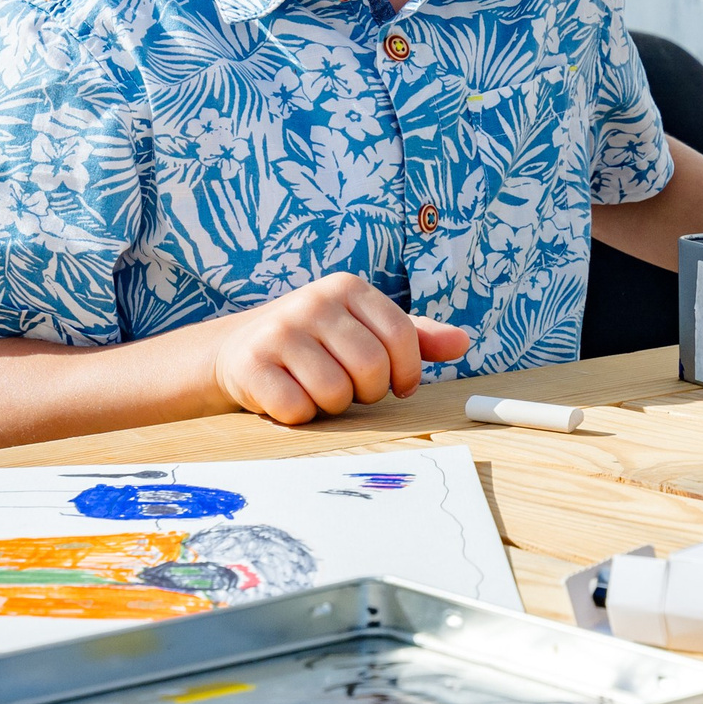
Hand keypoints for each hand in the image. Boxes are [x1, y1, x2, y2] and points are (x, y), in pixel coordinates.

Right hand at [209, 273, 470, 423]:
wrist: (240, 348)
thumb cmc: (317, 343)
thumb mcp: (365, 330)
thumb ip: (415, 337)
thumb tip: (462, 343)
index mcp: (348, 287)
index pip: (402, 338)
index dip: (406, 374)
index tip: (395, 386)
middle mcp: (314, 301)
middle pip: (370, 367)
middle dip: (367, 393)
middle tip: (350, 389)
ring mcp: (280, 330)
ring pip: (334, 392)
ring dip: (333, 406)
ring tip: (318, 391)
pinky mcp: (251, 363)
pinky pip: (297, 408)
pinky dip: (300, 416)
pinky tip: (290, 398)